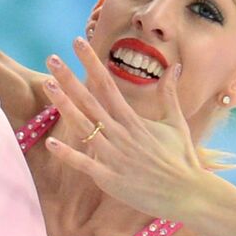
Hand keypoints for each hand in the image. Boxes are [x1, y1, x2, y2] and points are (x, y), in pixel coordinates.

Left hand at [39, 37, 212, 220]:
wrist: (188, 193)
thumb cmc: (181, 159)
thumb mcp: (177, 123)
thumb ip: (169, 94)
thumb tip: (175, 67)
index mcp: (133, 120)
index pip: (107, 84)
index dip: (91, 62)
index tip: (77, 42)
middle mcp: (120, 133)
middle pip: (90, 101)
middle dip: (69, 78)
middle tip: (51, 58)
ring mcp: (113, 155)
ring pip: (83, 126)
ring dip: (64, 106)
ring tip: (47, 85)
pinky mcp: (109, 177)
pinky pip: (84, 163)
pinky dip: (67, 154)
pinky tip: (49, 142)